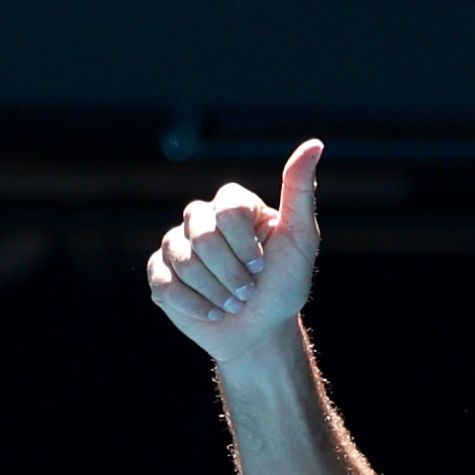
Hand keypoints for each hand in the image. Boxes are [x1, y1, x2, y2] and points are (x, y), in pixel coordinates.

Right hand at [147, 140, 323, 363]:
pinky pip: (164, 282)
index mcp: (232, 205)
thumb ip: (300, 191)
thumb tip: (315, 143)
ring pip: (182, 259)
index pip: (227, 209)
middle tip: (248, 289)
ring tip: (233, 302)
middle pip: (203, 235)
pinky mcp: (159, 274)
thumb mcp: (301, 238)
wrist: (261, 330)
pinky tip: (212, 312)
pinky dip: (193, 304)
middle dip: (231, 271)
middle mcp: (201, 219)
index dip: (245, 243)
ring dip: (216, 290)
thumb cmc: (284, 284)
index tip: (263, 264)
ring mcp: (176, 245)